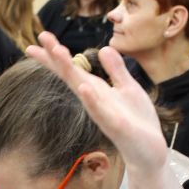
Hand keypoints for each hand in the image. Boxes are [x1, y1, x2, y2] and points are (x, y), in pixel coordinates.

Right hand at [27, 33, 167, 179]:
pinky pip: (101, 112)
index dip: (55, 55)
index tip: (39, 38)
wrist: (149, 151)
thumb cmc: (137, 121)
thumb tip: (104, 48)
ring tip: (58, 51)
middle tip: (41, 36)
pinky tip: (83, 87)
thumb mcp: (129, 88)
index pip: (72, 69)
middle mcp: (94, 100)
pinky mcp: (116, 126)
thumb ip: (116, 70)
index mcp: (97, 89)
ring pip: (81, 89)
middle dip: (56, 57)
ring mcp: (103, 113)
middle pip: (71, 75)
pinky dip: (91, 100)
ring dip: (69, 71)